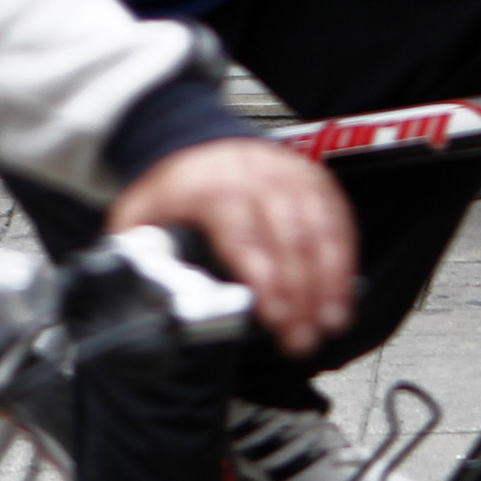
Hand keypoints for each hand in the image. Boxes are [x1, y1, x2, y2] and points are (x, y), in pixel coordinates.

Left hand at [110, 138, 355, 357]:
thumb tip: (144, 301)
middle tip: (302, 339)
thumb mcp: (137, 217)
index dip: (264, 279)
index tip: (274, 318)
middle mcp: (255, 176)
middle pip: (289, 237)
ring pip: (320, 228)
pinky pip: (337, 218)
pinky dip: (343, 258)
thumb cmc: (171, 190)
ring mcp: (289, 174)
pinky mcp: (312, 179)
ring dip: (330, 281)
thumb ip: (140, 256)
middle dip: (301, 295)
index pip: (243, 235)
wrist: (192, 141)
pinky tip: (341, 293)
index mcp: (210, 186)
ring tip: (330, 324)